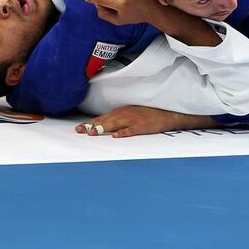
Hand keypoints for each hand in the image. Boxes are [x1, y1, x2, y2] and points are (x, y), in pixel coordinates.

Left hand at [75, 106, 215, 137]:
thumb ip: (117, 120)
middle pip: (106, 121)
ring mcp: (135, 119)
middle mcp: (126, 114)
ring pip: (116, 124)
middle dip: (92, 126)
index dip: (90, 123)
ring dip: (104, 128)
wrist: (170, 114)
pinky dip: (125, 133)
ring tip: (93, 134)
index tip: (78, 129)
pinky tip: (117, 137)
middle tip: (80, 132)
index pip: (103, 118)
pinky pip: (133, 130)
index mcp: (122, 112)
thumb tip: (102, 127)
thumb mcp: (131, 114)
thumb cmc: (149, 115)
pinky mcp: (144, 126)